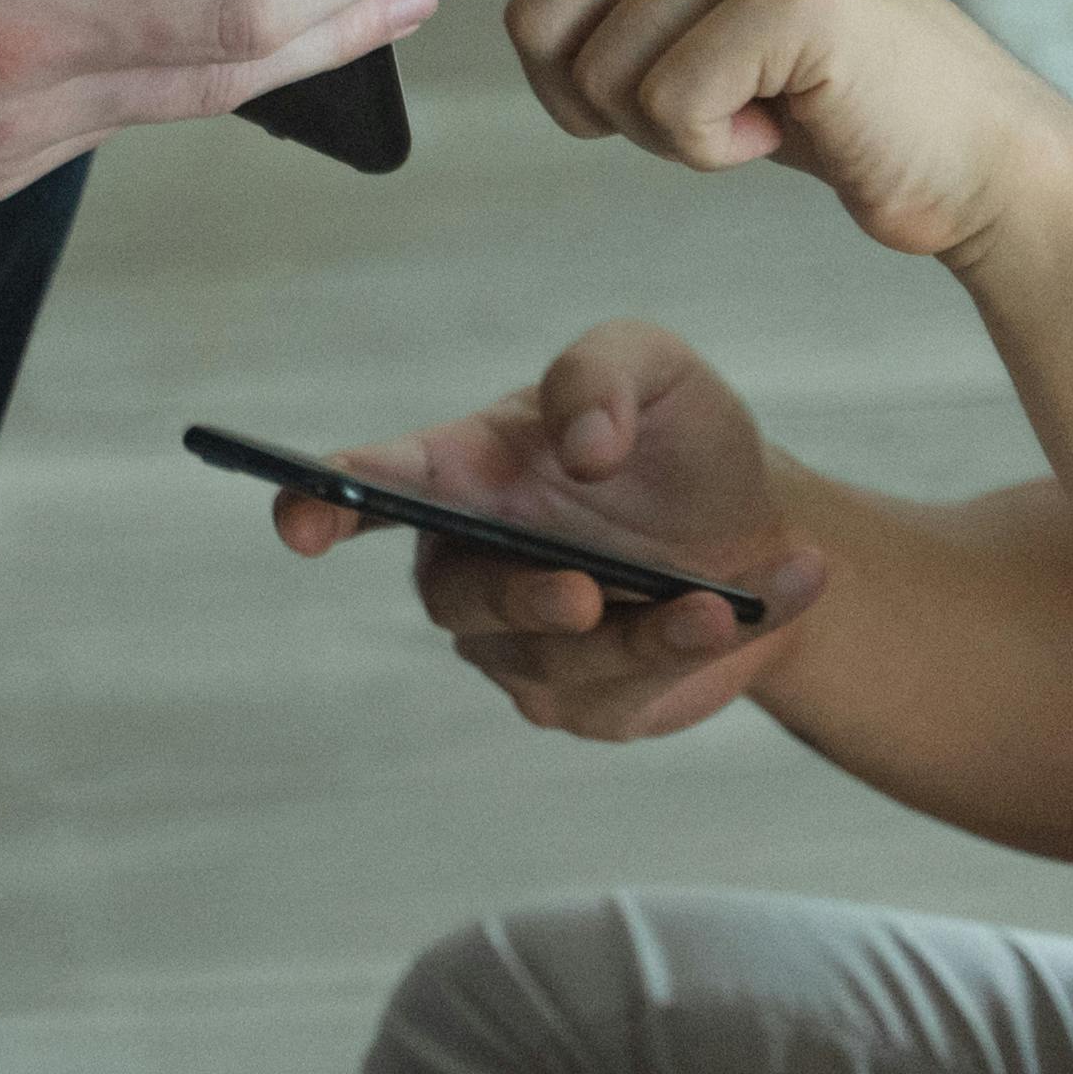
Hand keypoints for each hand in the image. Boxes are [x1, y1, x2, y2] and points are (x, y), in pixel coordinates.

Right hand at [266, 321, 825, 739]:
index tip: (296, 520)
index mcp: (466, 472)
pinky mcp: (586, 703)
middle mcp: (476, 562)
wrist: (767, 533)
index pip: (373, 487)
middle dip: (520, 598)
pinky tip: (775, 594)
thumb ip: (604, 374)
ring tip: (723, 604)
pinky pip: (630, 694)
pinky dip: (705, 648)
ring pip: (555, 659)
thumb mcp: (661, 370)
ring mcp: (524, 644)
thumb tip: (580, 448)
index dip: (320, 502)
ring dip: (646, 635)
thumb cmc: (683, 446)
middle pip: (457, 597)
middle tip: (587, 594)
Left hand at [420, 0, 1072, 263]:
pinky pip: (667, 108)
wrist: (970, 149)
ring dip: (663, 130)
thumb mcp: (687, 11)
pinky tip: (786, 123)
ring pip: (596, 72)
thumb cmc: (819, 86)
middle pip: (535, 15)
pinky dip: (713, 150)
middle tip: (703, 102)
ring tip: (754, 105)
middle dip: (596, 100)